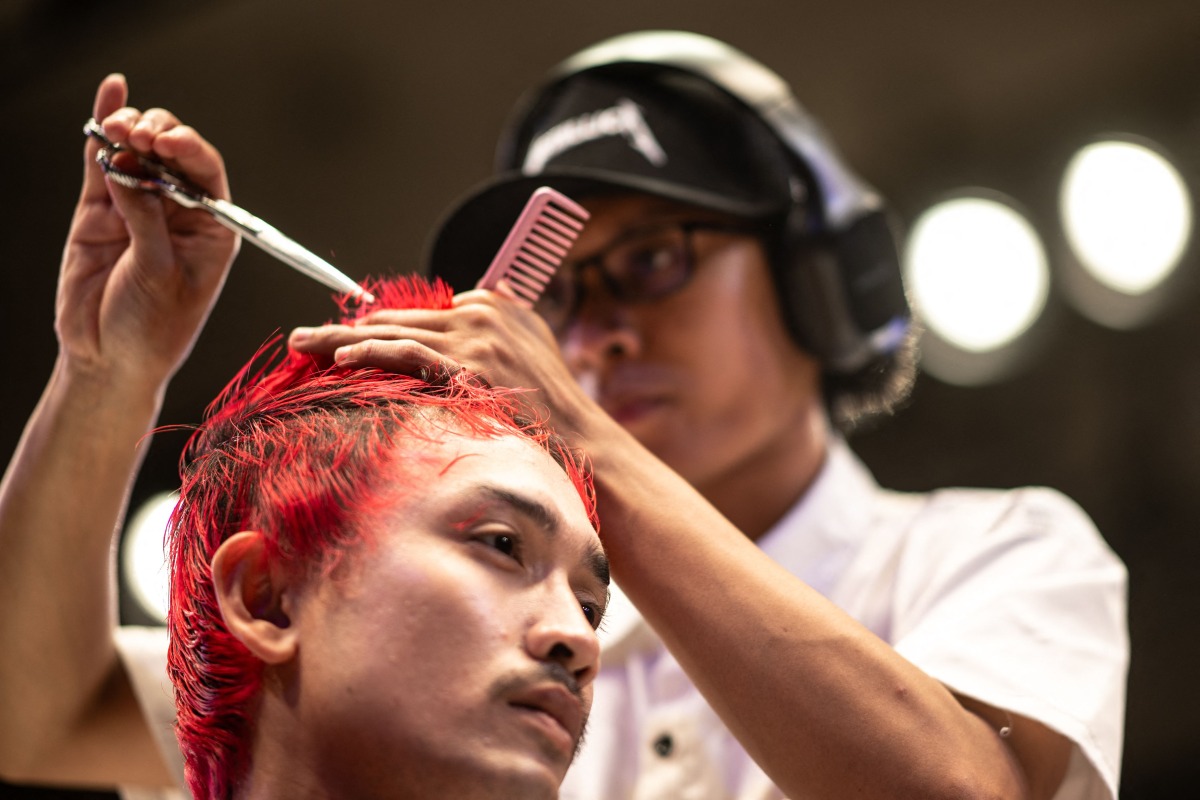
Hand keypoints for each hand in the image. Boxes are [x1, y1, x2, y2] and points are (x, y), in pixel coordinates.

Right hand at [57, 74, 238, 391]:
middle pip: (174, 154)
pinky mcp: (101, 210)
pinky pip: (103, 162)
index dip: (189, 150)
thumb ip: (145, 221)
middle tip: (139, 138)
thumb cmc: (150, 329)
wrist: (107, 359)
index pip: (207, 174)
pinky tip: (113, 91)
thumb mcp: (158, 275)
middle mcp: (181, 212)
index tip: (168, 143)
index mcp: (213, 230)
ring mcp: (140, 207)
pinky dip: (106, 126)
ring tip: (118, 131)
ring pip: (138, 152)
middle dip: (158, 135)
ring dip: (130, 130)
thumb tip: (125, 167)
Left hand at [289, 288, 594, 428]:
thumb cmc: (552, 408)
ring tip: (305, 344)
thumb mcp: (532, 350)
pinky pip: (406, 353)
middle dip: (350, 327)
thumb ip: (502, 325)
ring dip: (342, 337)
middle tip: (307, 336)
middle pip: (399, 316)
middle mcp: (483, 311)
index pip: (420, 311)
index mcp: (495, 303)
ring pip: (393, 330)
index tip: (346, 337)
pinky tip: (340, 360)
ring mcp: (476, 337)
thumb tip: (483, 300)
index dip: (379, 325)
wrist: (579, 442)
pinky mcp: (469, 364)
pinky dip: (370, 353)